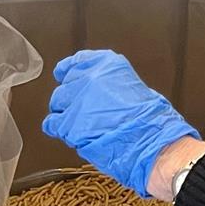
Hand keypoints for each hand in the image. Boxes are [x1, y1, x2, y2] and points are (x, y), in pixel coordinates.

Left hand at [42, 49, 198, 198]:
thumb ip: (111, 84)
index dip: (70, 72)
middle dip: (70, 97)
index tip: (65, 75)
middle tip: (79, 109)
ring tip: (75, 122)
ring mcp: (78, 99)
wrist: (152, 143)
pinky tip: (61, 130)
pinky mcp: (69, 123)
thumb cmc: (151, 120)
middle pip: (66, 84)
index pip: (77, 62)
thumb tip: (100, 91)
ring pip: (57, 102)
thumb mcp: (133, 87)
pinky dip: (56, 128)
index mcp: (107, 64)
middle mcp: (90, 77)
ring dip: (64, 112)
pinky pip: (52, 123)